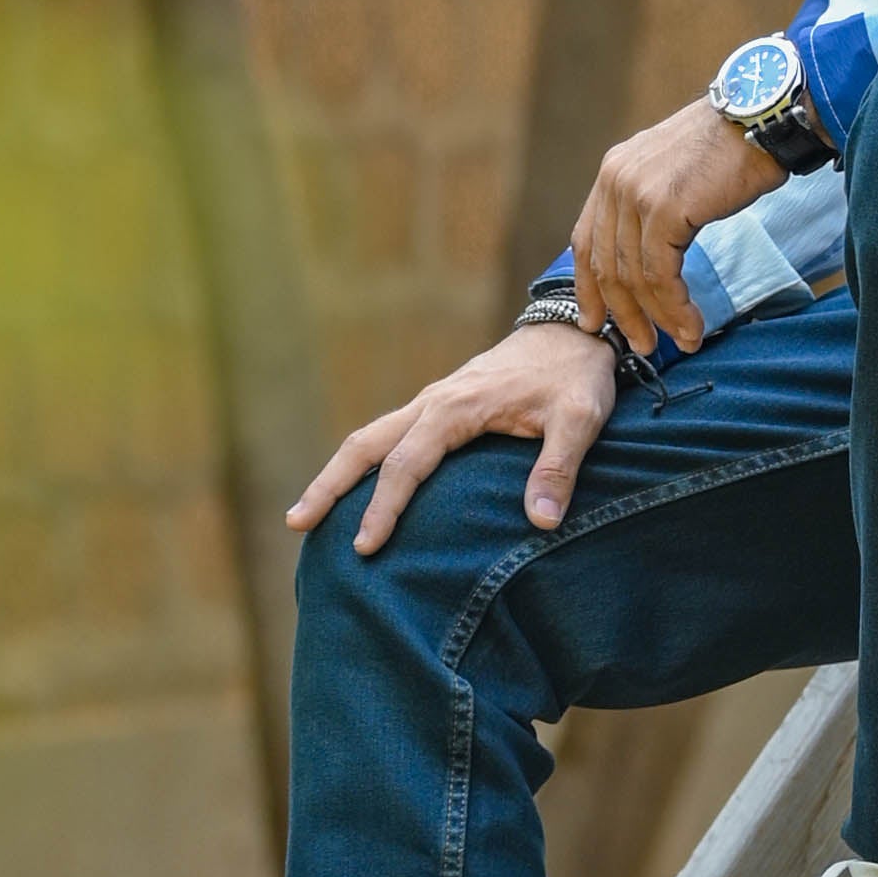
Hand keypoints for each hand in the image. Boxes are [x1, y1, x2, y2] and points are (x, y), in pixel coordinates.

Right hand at [289, 320, 619, 554]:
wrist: (576, 330)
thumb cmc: (577, 377)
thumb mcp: (580, 418)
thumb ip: (559, 467)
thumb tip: (541, 522)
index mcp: (457, 407)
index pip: (406, 463)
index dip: (383, 507)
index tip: (364, 546)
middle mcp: (433, 402)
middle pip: (365, 444)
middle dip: (329, 485)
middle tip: (296, 524)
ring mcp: (433, 402)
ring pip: (370, 437)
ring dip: (337, 473)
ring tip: (306, 514)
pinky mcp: (441, 407)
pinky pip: (390, 436)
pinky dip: (364, 463)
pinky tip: (358, 491)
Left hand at [571, 93, 781, 355]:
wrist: (761, 119)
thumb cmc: (730, 150)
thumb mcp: (673, 173)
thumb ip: (651, 205)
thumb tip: (645, 256)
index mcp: (613, 171)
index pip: (586, 240)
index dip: (588, 287)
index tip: (594, 323)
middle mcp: (615, 180)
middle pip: (605, 264)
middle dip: (623, 313)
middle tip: (641, 346)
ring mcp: (636, 193)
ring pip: (633, 276)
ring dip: (657, 317)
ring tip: (681, 342)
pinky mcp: (663, 208)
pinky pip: (660, 274)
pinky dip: (675, 307)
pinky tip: (692, 325)